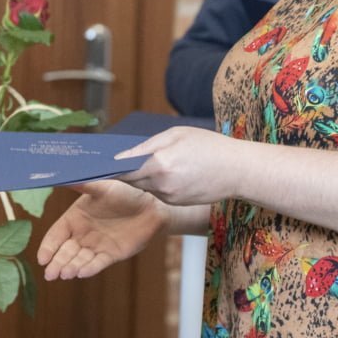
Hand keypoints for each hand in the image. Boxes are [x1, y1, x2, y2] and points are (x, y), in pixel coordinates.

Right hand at [37, 180, 166, 280]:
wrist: (151, 206)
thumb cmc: (125, 192)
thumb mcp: (101, 187)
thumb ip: (81, 184)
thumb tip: (59, 174)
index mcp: (75, 217)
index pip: (56, 234)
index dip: (48, 246)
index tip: (41, 258)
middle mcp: (82, 234)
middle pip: (64, 251)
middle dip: (56, 263)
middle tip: (49, 275)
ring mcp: (96, 246)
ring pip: (79, 260)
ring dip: (71, 267)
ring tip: (65, 274)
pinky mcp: (110, 255)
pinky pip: (97, 263)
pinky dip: (90, 268)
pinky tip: (82, 273)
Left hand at [115, 126, 238, 206]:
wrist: (238, 170)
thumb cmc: (208, 145)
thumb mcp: (177, 134)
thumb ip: (148, 145)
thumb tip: (124, 155)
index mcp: (160, 163)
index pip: (124, 168)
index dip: (111, 165)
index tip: (99, 162)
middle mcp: (161, 184)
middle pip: (131, 179)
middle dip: (126, 170)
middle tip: (118, 160)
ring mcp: (169, 197)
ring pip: (144, 186)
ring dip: (142, 176)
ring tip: (151, 162)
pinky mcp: (176, 203)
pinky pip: (158, 192)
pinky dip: (157, 183)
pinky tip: (168, 172)